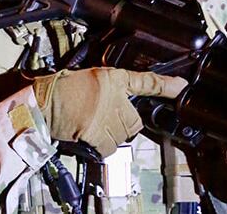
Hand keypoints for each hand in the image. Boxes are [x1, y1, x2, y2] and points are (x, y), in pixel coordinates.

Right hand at [33, 68, 186, 156]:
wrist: (44, 101)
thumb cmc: (65, 89)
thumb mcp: (94, 80)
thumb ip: (113, 90)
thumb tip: (124, 105)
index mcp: (113, 78)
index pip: (145, 81)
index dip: (166, 85)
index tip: (182, 87)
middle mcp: (113, 95)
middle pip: (135, 121)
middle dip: (124, 125)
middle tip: (106, 121)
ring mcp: (105, 113)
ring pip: (123, 136)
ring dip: (111, 136)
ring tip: (94, 126)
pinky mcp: (96, 130)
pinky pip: (110, 147)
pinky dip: (101, 147)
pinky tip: (89, 136)